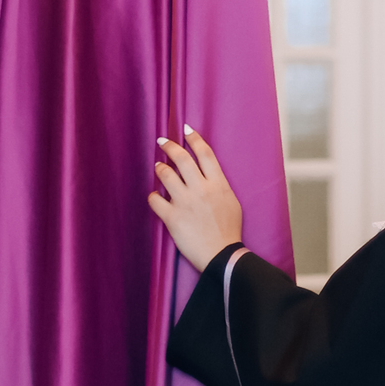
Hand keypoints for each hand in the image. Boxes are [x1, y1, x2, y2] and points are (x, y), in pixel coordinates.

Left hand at [147, 127, 242, 272]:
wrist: (223, 256)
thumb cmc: (229, 230)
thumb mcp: (231, 201)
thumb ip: (218, 184)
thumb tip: (206, 174)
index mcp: (218, 184)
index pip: (205, 153)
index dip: (194, 138)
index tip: (186, 129)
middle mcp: (201, 189)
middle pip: (182, 158)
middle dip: (169, 146)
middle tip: (162, 141)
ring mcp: (185, 202)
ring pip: (165, 174)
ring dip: (160, 168)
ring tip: (158, 167)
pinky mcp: (173, 217)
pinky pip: (155, 200)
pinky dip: (153, 196)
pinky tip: (155, 196)